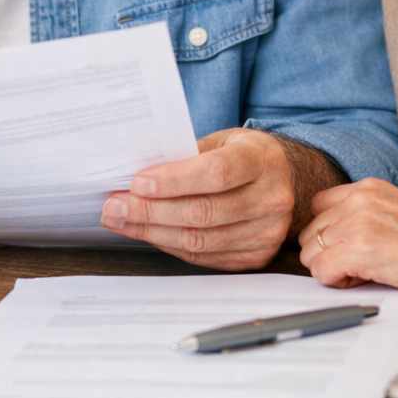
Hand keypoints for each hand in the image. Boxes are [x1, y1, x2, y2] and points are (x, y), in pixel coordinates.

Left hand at [99, 128, 342, 270]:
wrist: (283, 180)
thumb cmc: (243, 156)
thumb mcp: (223, 140)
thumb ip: (186, 154)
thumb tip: (134, 175)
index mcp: (263, 160)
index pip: (216, 173)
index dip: (173, 181)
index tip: (136, 183)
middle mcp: (272, 199)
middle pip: (203, 212)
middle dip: (150, 211)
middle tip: (114, 206)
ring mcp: (267, 233)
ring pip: (200, 240)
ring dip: (152, 232)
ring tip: (120, 221)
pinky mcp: (256, 257)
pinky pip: (204, 257)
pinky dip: (169, 245)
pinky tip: (147, 233)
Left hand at [301, 179, 397, 295]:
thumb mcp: (397, 215)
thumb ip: (363, 217)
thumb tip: (330, 241)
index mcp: (365, 189)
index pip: (316, 212)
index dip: (330, 238)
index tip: (352, 252)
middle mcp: (357, 198)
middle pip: (309, 235)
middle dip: (330, 256)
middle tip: (366, 267)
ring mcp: (358, 220)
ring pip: (310, 254)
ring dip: (334, 270)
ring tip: (371, 272)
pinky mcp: (362, 246)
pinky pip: (321, 271)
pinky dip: (339, 283)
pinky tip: (371, 279)